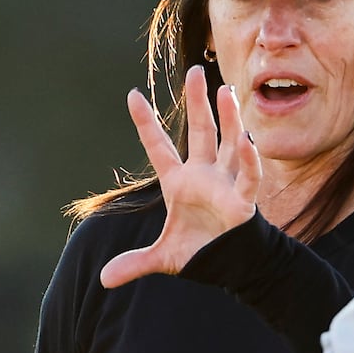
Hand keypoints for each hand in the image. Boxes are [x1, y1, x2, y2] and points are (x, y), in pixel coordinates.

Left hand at [100, 65, 261, 287]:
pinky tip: (249, 143)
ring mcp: (225, 184)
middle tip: (195, 72)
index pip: (158, 147)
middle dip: (197, 102)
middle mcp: (203, 176)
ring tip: (225, 91)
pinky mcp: (243, 200)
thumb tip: (104, 280)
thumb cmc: (201, 252)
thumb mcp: (162, 258)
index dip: (145, 123)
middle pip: (201, 132)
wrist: (233, 267)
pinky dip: (249, 162)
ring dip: (229, 119)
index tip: (132, 95)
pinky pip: (248, 177)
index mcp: (179, 183)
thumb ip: (135, 263)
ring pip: (229, 144)